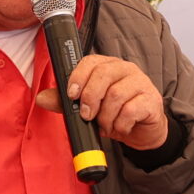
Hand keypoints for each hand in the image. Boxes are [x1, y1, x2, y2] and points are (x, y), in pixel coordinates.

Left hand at [37, 54, 168, 150]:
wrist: (141, 131)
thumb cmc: (114, 114)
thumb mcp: (87, 108)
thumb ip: (66, 102)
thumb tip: (41, 98)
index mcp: (107, 66)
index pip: (91, 62)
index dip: (78, 77)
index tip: (72, 95)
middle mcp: (125, 70)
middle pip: (103, 74)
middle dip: (90, 98)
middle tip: (87, 115)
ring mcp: (141, 83)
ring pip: (116, 95)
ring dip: (106, 116)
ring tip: (105, 125)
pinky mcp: (151, 100)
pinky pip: (131, 110)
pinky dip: (120, 124)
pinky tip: (120, 128)